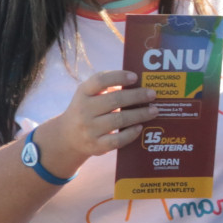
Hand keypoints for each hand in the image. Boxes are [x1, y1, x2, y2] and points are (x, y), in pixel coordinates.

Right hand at [35, 70, 158, 175]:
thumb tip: (139, 85)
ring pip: (119, 120)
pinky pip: (117, 140)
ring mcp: (89, 129)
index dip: (118, 77)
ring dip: (140, 114)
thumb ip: (107, 87)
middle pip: (115, 100)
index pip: (100, 80)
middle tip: (152, 94)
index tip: (135, 77)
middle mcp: (84, 110)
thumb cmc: (87, 110)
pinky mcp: (95, 145)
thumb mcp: (89, 95)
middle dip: (137, 96)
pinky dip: (131, 133)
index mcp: (83, 93)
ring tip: (154, 110)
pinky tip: (140, 127)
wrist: (68, 136)